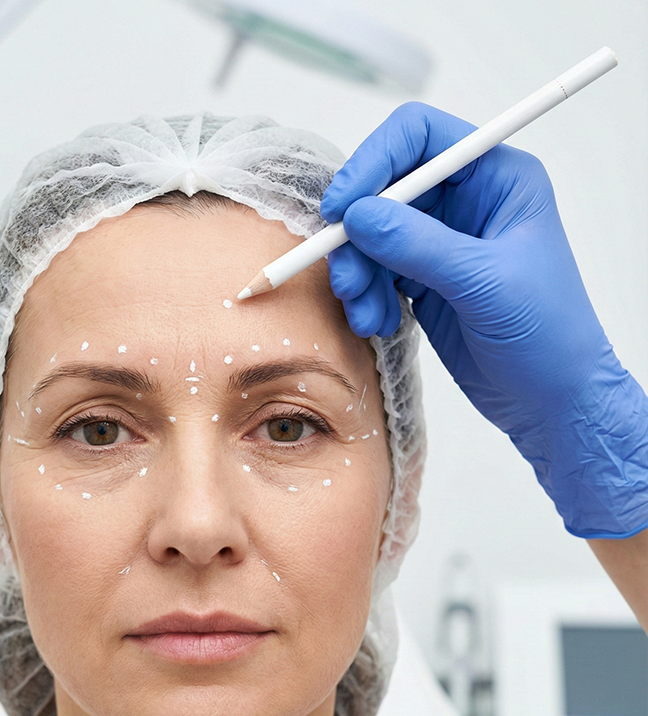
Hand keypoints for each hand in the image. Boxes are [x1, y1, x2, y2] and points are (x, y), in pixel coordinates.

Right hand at [321, 102, 647, 538]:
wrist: (551, 400)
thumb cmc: (548, 336)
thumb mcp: (485, 284)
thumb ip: (420, 245)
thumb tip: (359, 215)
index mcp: (495, 179)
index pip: (418, 137)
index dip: (373, 162)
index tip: (342, 208)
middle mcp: (464, 202)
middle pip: (383, 190)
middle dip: (357, 235)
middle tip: (347, 279)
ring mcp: (440, 242)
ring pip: (371, 235)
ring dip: (357, 274)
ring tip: (367, 315)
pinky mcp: (422, 279)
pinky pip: (374, 272)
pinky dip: (365, 296)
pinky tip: (379, 323)